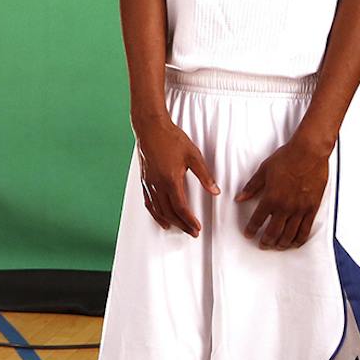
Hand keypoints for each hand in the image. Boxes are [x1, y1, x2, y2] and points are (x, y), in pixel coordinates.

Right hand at [135, 116, 217, 236]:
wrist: (150, 127)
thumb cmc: (171, 138)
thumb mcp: (193, 155)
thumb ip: (205, 175)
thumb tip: (215, 190)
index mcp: (171, 179)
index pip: (180, 207)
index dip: (189, 220)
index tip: (197, 228)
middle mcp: (158, 184)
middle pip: (169, 212)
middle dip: (181, 224)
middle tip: (192, 232)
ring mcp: (149, 182)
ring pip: (158, 209)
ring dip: (169, 221)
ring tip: (178, 228)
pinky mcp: (144, 179)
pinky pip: (148, 202)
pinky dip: (154, 213)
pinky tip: (159, 217)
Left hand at [236, 135, 333, 249]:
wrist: (310, 152)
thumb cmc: (288, 157)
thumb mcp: (264, 170)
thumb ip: (252, 187)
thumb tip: (240, 198)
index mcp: (271, 197)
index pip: (258, 220)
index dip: (252, 230)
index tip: (249, 234)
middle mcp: (285, 206)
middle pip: (273, 232)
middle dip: (266, 241)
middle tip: (262, 244)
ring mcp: (300, 209)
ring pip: (289, 235)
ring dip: (281, 244)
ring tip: (276, 246)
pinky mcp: (312, 208)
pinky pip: (305, 230)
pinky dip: (299, 240)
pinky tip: (294, 243)